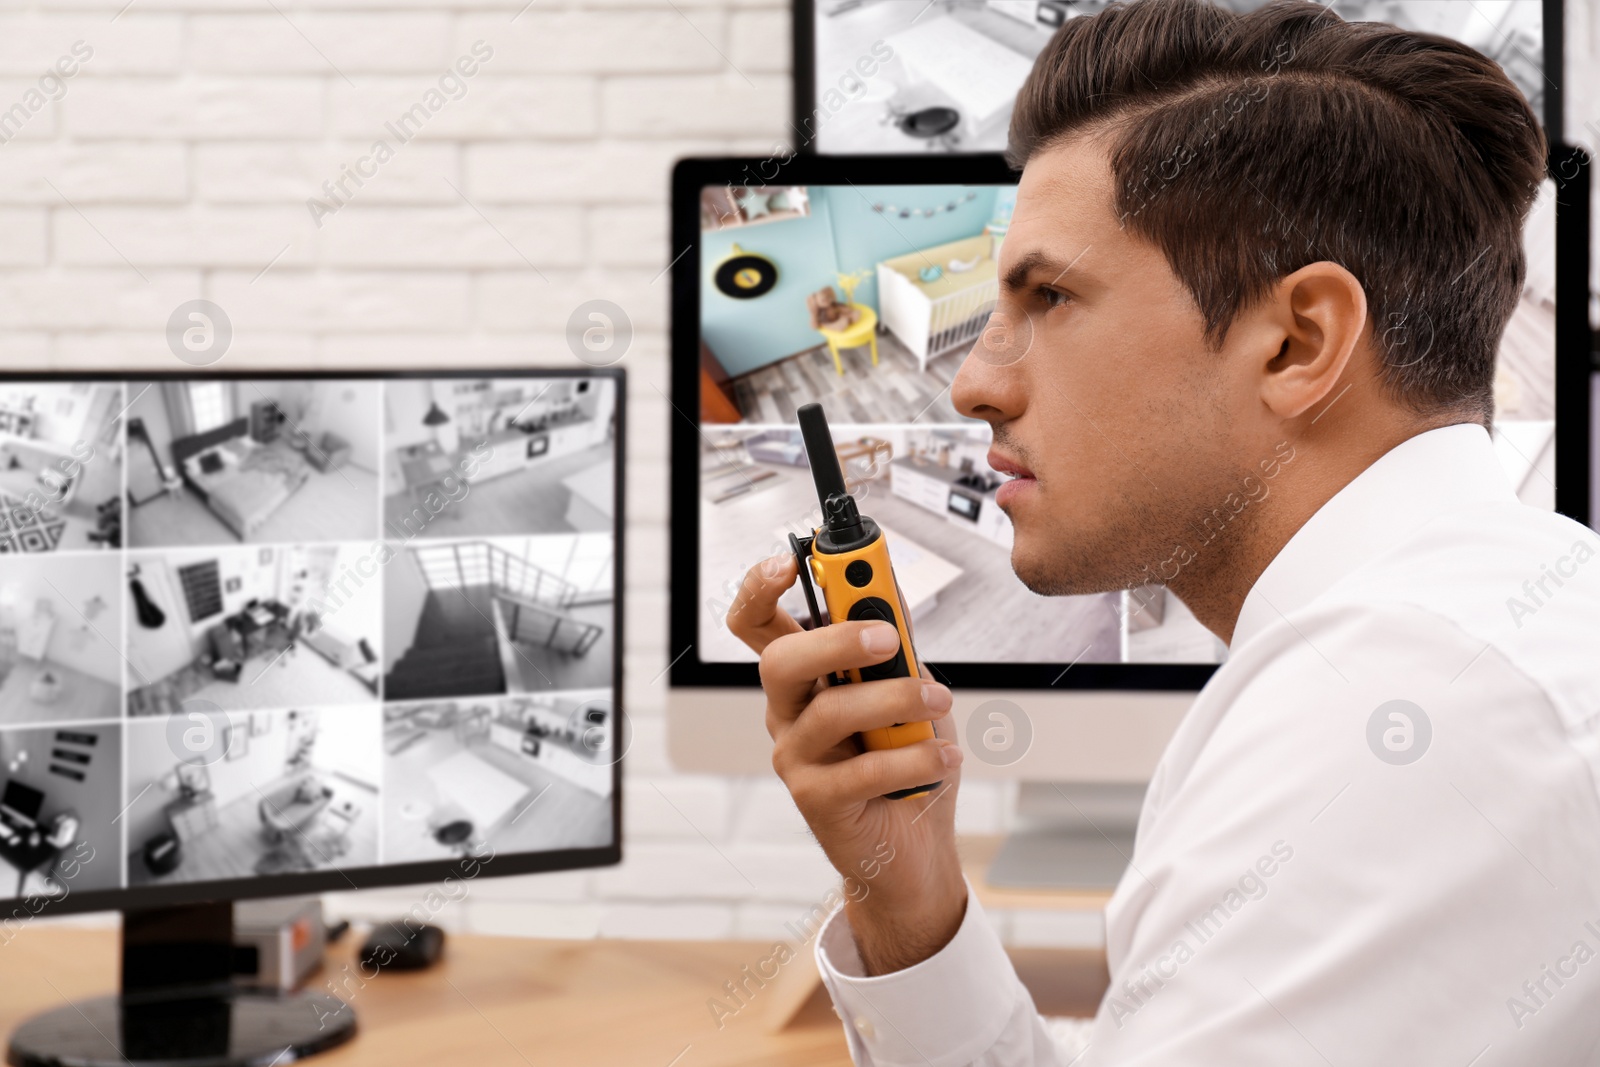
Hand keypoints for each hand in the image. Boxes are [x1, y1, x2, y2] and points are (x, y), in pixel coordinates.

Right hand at [729, 552, 967, 974]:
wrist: (916, 848)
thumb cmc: (908, 764)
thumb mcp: (909, 689)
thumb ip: (894, 645)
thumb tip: (888, 589)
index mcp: (804, 675)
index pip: (756, 621)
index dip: (761, 586)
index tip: (792, 560)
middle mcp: (787, 712)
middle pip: (779, 660)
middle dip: (835, 639)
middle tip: (886, 639)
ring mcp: (795, 756)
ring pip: (830, 712)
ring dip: (896, 699)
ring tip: (938, 702)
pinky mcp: (815, 800)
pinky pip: (862, 768)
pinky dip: (915, 758)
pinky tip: (943, 756)